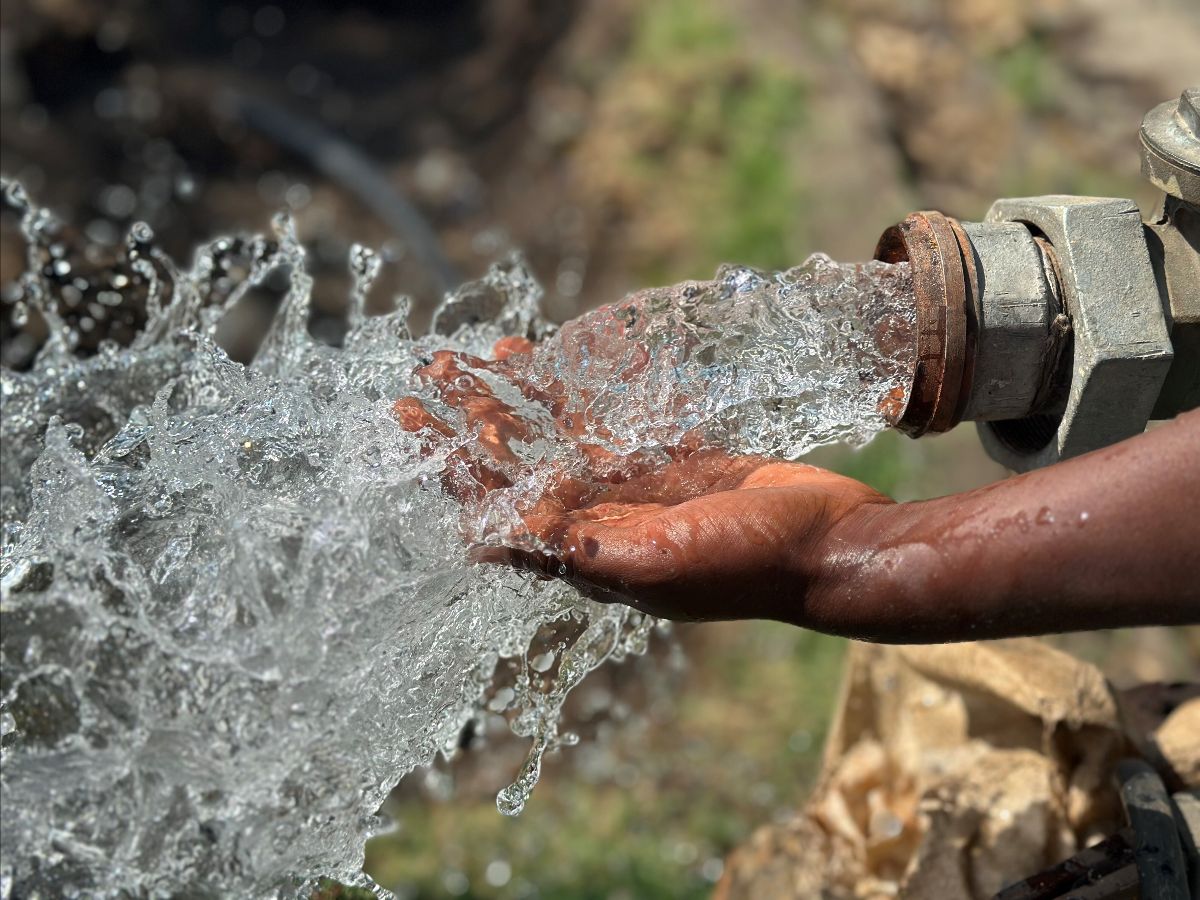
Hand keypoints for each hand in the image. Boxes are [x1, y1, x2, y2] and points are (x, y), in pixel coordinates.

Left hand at [395, 337, 891, 623]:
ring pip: (554, 443)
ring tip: (477, 356)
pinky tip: (547, 365)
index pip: (495, 511)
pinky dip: (571, 396)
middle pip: (514, 472)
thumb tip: (503, 534)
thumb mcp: (664, 561)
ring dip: (512, 403)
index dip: (449, 466)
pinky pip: (603, 426)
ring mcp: (632, 495)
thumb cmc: (752, 561)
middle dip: (468, 422)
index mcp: (587, 558)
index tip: (411, 417)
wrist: (830, 543)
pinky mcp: (665, 465)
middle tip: (431, 371)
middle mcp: (599, 529)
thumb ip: (590, 549)